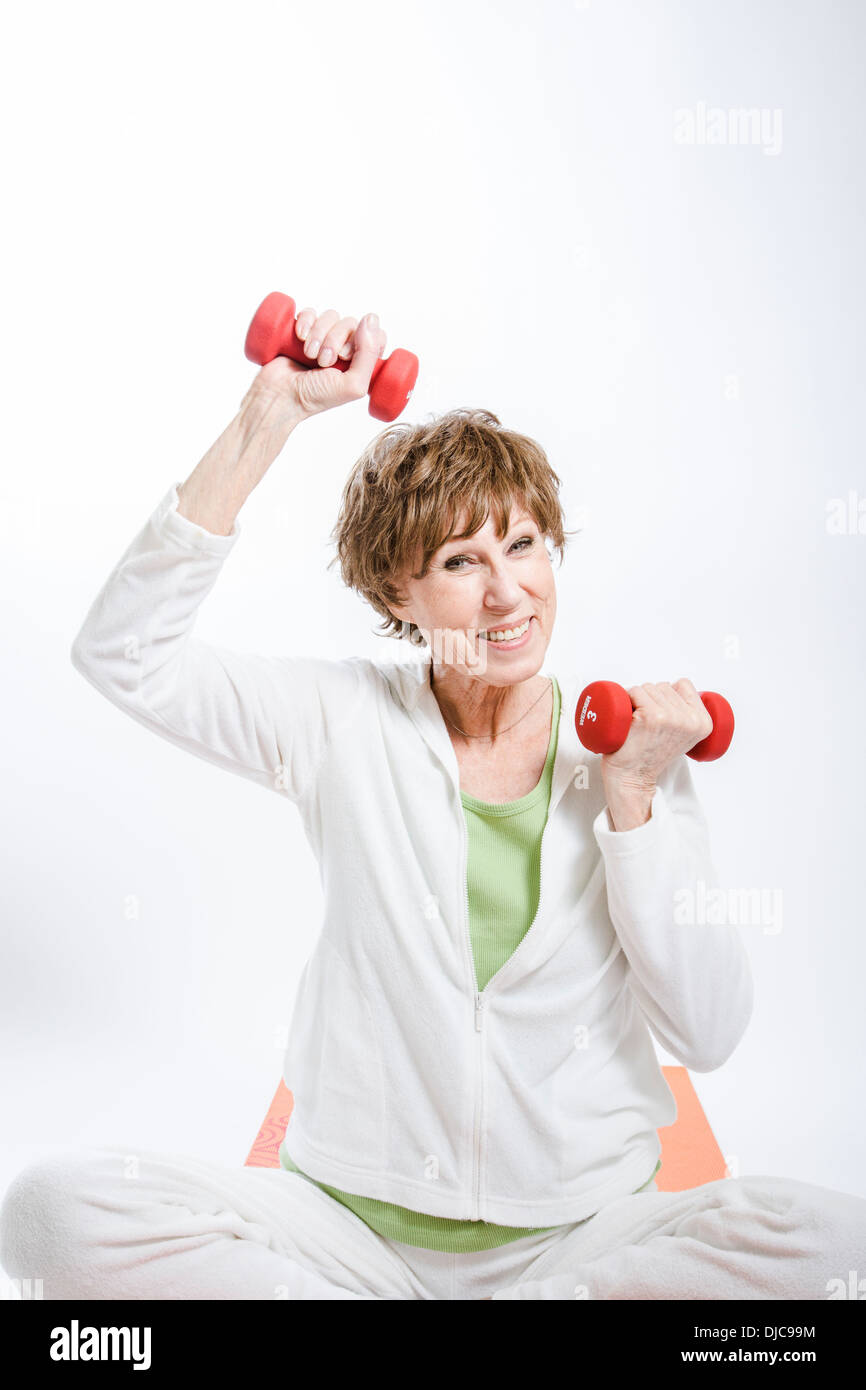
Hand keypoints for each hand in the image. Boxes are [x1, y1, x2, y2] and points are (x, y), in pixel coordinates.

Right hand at [241, 307, 387, 425]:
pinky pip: (310, 313)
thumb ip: (369, 354)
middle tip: (323, 361)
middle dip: (335, 340)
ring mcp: (322, 339)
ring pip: (330, 316)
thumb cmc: (315, 397)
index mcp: (359, 363)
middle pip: (350, 323)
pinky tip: (300, 336)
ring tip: (309, 354)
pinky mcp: (303, 331)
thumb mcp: (352, 385)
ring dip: (319, 334)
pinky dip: (305, 321)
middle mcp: (343, 349)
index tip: (346, 356)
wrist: (279, 395)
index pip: (375, 335)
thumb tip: (371, 318)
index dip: (363, 339)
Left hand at [600, 679, 712, 822]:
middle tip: (647, 725)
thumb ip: (688, 716)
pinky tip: (630, 719)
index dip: (667, 695)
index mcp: (703, 723)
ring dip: (638, 700)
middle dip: (651, 699)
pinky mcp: (650, 716)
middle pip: (664, 686)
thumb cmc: (650, 756)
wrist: (632, 778)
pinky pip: (635, 691)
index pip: (684, 684)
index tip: (661, 715)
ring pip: (648, 687)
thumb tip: (679, 689)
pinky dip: (627, 699)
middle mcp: (690, 720)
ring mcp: (670, 717)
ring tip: (639, 724)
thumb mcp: (683, 737)